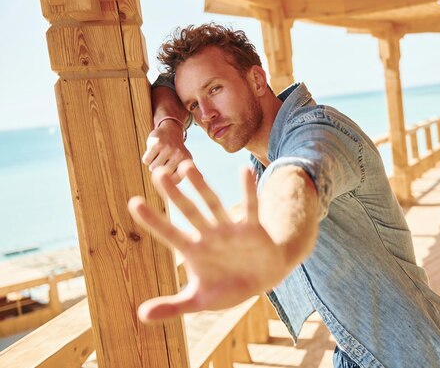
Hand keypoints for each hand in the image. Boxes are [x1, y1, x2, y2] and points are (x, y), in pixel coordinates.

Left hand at [127, 160, 287, 322]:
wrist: (263, 280)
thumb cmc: (228, 288)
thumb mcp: (199, 301)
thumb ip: (172, 307)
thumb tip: (141, 316)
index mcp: (194, 251)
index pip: (169, 234)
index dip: (153, 220)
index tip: (134, 203)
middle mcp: (209, 235)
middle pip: (189, 211)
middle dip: (175, 194)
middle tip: (158, 173)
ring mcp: (229, 230)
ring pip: (213, 204)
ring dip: (201, 186)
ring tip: (188, 167)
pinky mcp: (252, 229)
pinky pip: (251, 207)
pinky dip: (249, 190)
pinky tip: (245, 170)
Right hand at [142, 120, 191, 182]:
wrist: (170, 130)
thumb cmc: (176, 150)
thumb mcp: (186, 161)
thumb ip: (191, 172)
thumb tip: (201, 178)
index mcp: (187, 160)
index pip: (173, 181)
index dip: (169, 176)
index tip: (171, 167)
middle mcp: (179, 154)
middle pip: (162, 175)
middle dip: (160, 170)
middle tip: (164, 159)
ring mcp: (168, 147)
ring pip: (153, 168)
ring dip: (153, 164)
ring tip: (159, 155)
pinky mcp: (157, 142)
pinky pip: (146, 160)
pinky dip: (147, 158)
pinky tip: (154, 151)